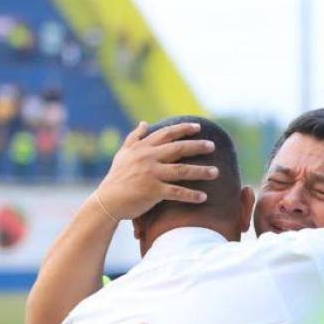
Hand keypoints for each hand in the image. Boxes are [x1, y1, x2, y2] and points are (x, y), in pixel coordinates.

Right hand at [94, 121, 219, 219]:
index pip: (166, 134)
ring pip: (181, 170)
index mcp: (143, 148)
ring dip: (201, 171)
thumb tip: (144, 122)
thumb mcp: (123, 154)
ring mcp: (151, 174)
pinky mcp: (152, 191)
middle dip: (197, 146)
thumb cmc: (117, 177)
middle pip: (178, 149)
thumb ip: (135, 137)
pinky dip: (191, 195)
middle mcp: (148, 158)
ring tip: (216, 172)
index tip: (198, 126)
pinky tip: (204, 197)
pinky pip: (176, 192)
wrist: (107, 201)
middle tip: (213, 146)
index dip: (183, 129)